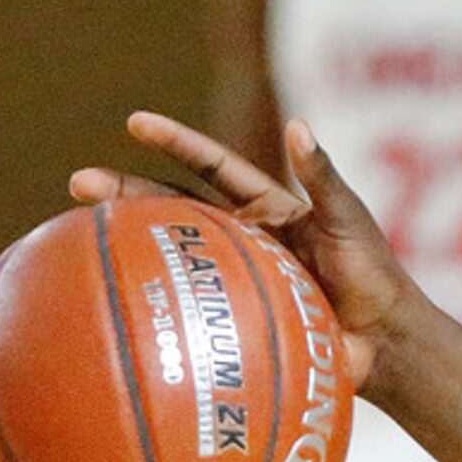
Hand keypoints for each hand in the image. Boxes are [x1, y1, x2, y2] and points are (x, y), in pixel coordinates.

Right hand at [72, 113, 414, 395]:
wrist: (384, 339)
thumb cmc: (373, 273)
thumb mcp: (348, 219)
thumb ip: (323, 177)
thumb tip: (298, 126)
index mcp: (266, 207)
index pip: (211, 167)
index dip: (175, 142)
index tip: (135, 121)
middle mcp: (241, 238)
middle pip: (173, 206)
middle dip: (126, 190)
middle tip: (78, 181)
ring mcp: (232, 278)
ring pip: (171, 256)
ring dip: (127, 244)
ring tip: (78, 235)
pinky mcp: (233, 317)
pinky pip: (187, 308)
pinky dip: (153, 304)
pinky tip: (112, 306)